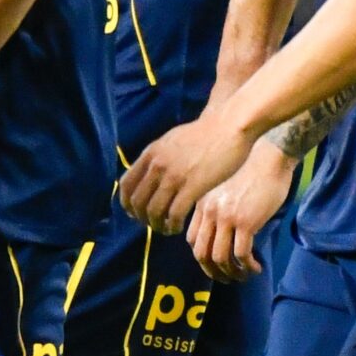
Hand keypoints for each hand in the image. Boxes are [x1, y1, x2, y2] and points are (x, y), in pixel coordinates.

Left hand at [119, 114, 250, 233]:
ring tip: (167, 229)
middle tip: (153, 224)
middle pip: (137, 202)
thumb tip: (149, 172)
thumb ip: (159, 156)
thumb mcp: (172, 140)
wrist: (229, 125)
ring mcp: (174, 176)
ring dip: (157, 225)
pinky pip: (174, 214)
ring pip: (154, 211)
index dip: (127, 204)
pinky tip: (178, 227)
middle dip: (142, 218)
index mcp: (151, 154)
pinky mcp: (193, 186)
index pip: (126, 185)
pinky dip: (172, 225)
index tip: (135, 214)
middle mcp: (158, 165)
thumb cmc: (205, 134)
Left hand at [189, 145, 292, 280]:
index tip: (216, 264)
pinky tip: (257, 267)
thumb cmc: (251, 173)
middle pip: (202, 254)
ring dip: (232, 273)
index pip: (192, 240)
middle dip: (214, 272)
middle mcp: (210, 212)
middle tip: (228, 278)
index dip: (203, 257)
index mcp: (202, 204)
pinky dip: (248, 267)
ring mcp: (227, 218)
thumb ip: (218, 210)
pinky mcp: (246, 222)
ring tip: (245, 275)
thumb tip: (222, 237)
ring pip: (220, 258)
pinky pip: (241, 255)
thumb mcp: (224, 191)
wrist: (269, 158)